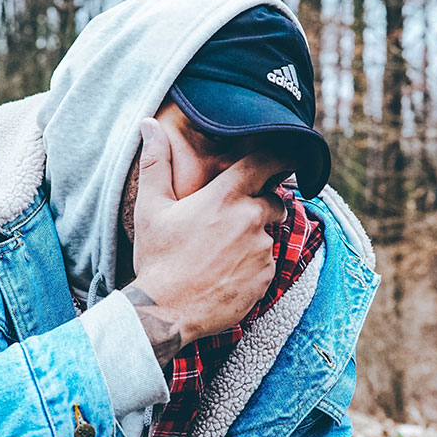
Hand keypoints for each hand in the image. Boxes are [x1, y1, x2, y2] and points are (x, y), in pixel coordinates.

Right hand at [122, 118, 291, 366]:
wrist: (165, 311)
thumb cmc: (157, 258)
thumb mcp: (151, 208)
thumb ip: (155, 162)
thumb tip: (147, 125)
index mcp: (225, 198)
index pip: (265, 163)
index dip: (280, 156)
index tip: (288, 156)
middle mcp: (250, 220)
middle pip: (273, 201)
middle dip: (261, 204)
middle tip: (231, 219)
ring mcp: (261, 251)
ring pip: (268, 235)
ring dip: (254, 238)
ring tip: (221, 253)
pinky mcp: (265, 279)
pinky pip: (267, 264)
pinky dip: (253, 265)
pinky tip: (227, 273)